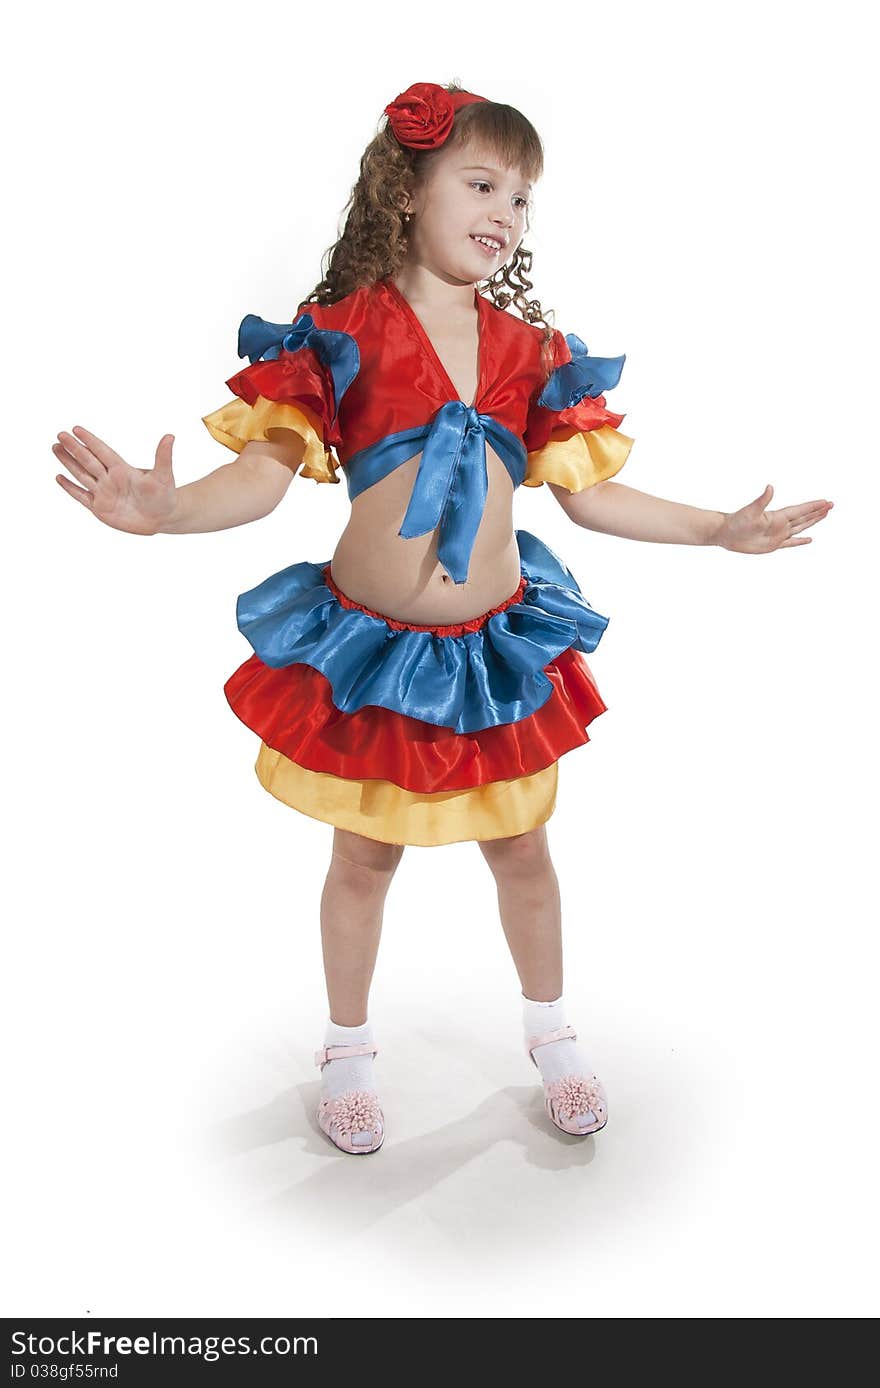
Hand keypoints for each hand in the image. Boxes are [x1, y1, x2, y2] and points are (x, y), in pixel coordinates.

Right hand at [53, 426, 177, 535]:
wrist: (162, 518)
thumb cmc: (165, 496)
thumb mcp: (164, 476)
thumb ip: (163, 456)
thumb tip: (170, 436)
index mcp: (122, 469)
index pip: (102, 451)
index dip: (90, 440)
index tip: (76, 429)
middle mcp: (110, 478)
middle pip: (88, 460)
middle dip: (74, 448)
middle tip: (60, 434)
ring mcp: (104, 492)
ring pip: (81, 474)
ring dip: (68, 462)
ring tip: (55, 448)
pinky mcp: (100, 508)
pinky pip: (81, 496)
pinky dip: (70, 488)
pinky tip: (59, 477)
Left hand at [713, 484, 833, 552]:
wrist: (726, 534)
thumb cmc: (736, 521)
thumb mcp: (751, 510)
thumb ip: (763, 500)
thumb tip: (770, 487)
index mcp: (778, 516)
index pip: (800, 510)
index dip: (813, 506)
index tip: (826, 501)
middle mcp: (780, 524)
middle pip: (804, 517)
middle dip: (818, 511)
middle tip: (831, 505)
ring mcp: (778, 535)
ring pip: (800, 527)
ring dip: (813, 522)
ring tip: (824, 515)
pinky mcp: (773, 545)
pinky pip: (790, 543)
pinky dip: (800, 541)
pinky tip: (809, 539)